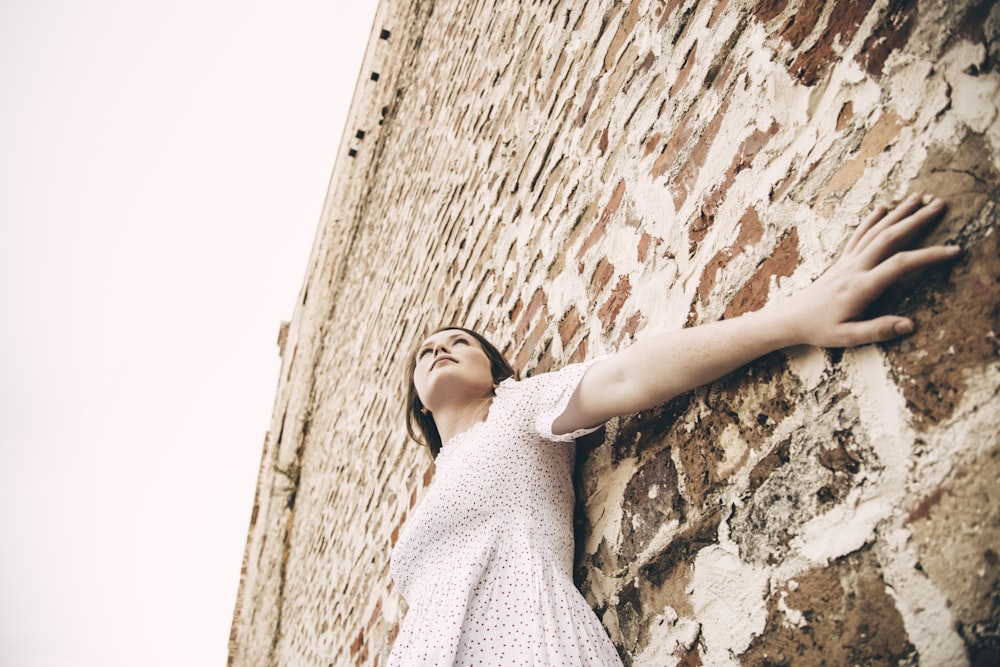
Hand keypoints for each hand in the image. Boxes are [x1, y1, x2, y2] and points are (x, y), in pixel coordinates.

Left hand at [786, 193, 960, 347]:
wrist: (791, 318)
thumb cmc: (819, 329)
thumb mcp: (847, 337)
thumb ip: (878, 330)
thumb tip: (910, 325)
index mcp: (861, 286)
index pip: (901, 265)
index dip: (929, 256)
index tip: (954, 250)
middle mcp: (855, 268)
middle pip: (889, 237)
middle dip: (916, 219)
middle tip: (940, 204)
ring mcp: (847, 261)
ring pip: (876, 231)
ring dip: (898, 213)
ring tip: (919, 197)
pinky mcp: (841, 261)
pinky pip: (859, 235)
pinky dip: (872, 220)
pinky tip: (883, 207)